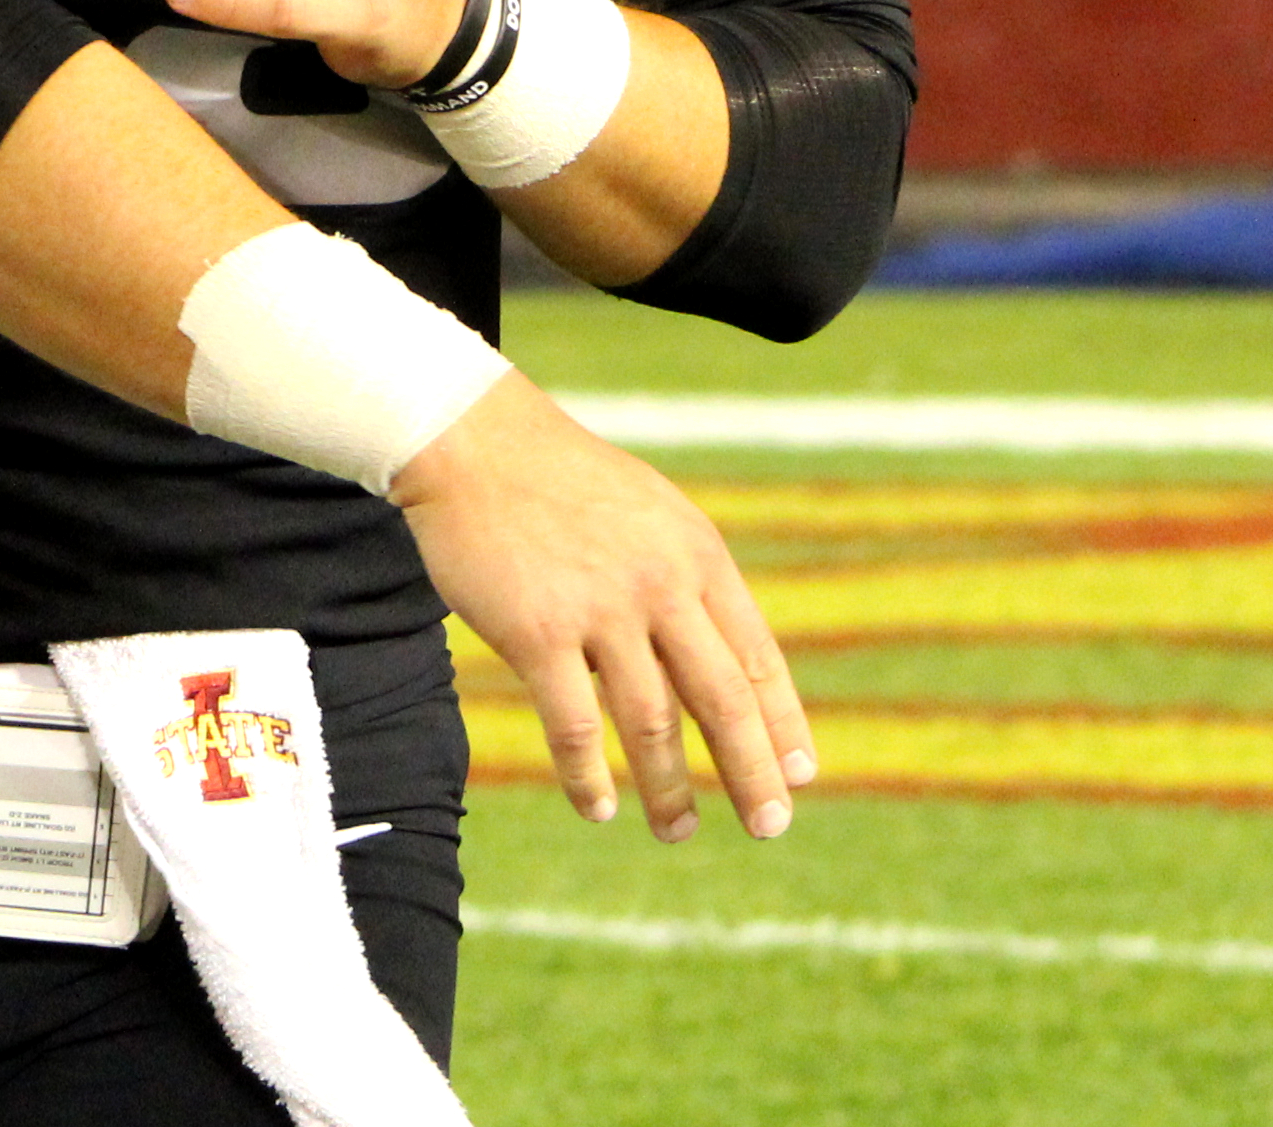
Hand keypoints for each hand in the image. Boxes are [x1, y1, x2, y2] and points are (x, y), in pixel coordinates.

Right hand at [391, 373, 813, 842]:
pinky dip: (588, 776)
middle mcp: (660, 584)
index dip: (782, 724)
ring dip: (669, 790)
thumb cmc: (561, 480)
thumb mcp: (651, 513)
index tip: (799, 776)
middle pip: (722, 700)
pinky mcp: (538, 632)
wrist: (473, 440)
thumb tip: (718, 660)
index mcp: (696, 555)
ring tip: (677, 831)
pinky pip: (574, 725)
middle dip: (751, 773)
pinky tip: (598, 808)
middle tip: (771, 827)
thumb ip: (686, 580)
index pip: (758, 656)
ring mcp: (599, 610)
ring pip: (651, 724)